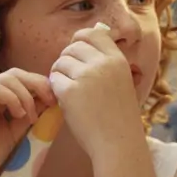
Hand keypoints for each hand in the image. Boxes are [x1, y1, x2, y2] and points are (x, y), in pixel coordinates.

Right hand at [0, 68, 56, 176]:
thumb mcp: (16, 131)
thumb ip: (29, 114)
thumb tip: (49, 99)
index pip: (21, 79)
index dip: (40, 85)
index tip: (55, 101)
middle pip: (16, 74)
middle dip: (37, 84)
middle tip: (50, 101)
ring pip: (7, 79)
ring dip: (26, 95)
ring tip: (31, 116)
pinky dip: (12, 99)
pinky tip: (18, 115)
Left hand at [49, 24, 142, 158]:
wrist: (119, 143)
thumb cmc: (120, 117)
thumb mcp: (123, 82)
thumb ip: (108, 64)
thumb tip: (89, 39)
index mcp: (118, 59)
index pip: (93, 33)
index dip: (80, 40)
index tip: (76, 53)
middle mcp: (103, 63)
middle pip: (73, 47)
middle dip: (67, 60)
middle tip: (70, 77)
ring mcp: (86, 76)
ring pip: (60, 62)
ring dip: (60, 75)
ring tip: (69, 91)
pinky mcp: (71, 91)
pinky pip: (54, 80)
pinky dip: (55, 89)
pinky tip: (65, 101)